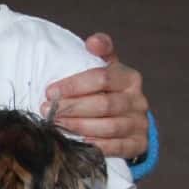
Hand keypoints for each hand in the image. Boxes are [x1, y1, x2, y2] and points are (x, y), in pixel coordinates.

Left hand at [44, 32, 149, 158]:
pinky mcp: (139, 144)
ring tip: (57, 124)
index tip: (50, 91)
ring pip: (109, 127)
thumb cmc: (107, 89)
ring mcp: (140, 123)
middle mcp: (138, 101)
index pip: (102, 78)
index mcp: (130, 78)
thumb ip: (100, 51)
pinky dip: (96, 145)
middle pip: (104, 104)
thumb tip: (93, 41)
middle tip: (48, 110)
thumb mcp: (105, 67)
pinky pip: (117, 147)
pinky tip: (78, 142)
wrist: (127, 118)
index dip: (74, 85)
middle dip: (72, 108)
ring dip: (79, 127)